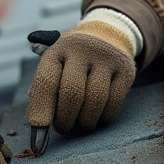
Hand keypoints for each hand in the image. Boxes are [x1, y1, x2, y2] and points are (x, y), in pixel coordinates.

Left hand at [25, 18, 136, 134]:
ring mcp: (106, 59)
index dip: (40, 108)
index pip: (46, 81)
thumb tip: (38, 126)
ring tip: (80, 123)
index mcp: (57, 49)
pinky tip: (98, 115)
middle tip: (63, 127)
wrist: (107, 34)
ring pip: (95, 100)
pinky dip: (104, 116)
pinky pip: (115, 102)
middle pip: (72, 94)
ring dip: (85, 121)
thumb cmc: (72, 59)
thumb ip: (43, 88)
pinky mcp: (126, 70)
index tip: (38, 129)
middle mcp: (82, 50)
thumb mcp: (54, 62)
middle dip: (65, 119)